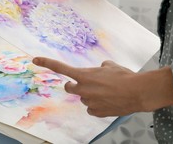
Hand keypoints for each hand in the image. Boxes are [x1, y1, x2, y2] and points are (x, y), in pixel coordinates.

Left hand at [32, 57, 172, 116]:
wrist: (138, 92)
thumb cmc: (124, 76)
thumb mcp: (110, 66)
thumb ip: (100, 67)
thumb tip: (100, 68)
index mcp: (84, 75)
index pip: (60, 68)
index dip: (46, 63)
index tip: (34, 60)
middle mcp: (83, 88)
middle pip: (70, 87)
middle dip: (74, 85)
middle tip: (88, 84)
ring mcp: (88, 101)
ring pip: (84, 98)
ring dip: (90, 95)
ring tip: (107, 92)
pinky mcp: (96, 112)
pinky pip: (92, 108)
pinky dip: (97, 105)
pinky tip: (108, 101)